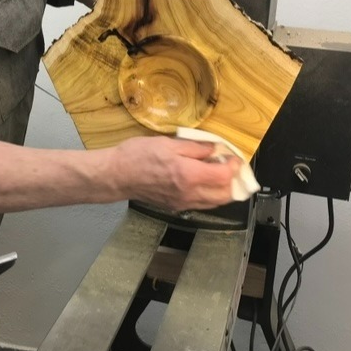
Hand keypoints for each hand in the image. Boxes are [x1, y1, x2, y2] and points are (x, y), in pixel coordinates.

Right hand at [109, 136, 241, 211]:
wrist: (116, 176)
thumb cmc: (137, 155)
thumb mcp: (167, 143)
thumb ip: (194, 147)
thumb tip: (214, 148)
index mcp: (189, 175)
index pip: (224, 176)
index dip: (234, 166)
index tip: (233, 157)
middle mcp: (189, 193)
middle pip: (225, 195)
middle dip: (233, 181)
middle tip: (230, 166)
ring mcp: (183, 203)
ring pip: (215, 203)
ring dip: (223, 190)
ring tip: (218, 173)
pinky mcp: (175, 207)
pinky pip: (202, 204)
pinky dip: (210, 195)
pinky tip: (203, 182)